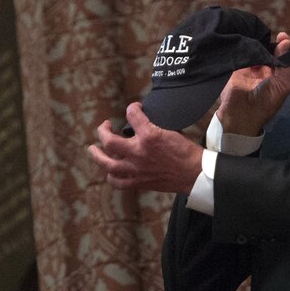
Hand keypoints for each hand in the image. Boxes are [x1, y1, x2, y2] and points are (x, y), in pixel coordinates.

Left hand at [88, 102, 202, 192]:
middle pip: (108, 140)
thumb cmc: (188, 152)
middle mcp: (138, 151)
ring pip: (106, 163)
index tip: (135, 108)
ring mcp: (136, 168)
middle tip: (105, 126)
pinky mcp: (139, 182)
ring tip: (94, 149)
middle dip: (103, 131)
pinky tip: (111, 171)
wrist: (195, 173)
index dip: (132, 108)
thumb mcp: (173, 131)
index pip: (132, 114)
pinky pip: (117, 182)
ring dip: (98, 155)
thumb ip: (156, 127)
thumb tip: (147, 123)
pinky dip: (111, 176)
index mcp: (149, 135)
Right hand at [217, 32, 289, 135]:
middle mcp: (262, 68)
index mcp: (276, 73)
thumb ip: (285, 65)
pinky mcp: (234, 66)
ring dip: (254, 42)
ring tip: (255, 31)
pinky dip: (242, 45)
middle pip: (266, 49)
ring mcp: (248, 66)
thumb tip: (287, 42)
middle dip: (267, 40)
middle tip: (265, 32)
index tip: (281, 35)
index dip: (282, 44)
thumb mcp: (281, 85)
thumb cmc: (265, 103)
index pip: (280, 54)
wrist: (240, 116)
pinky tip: (244, 36)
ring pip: (253, 49)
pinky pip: (239, 52)